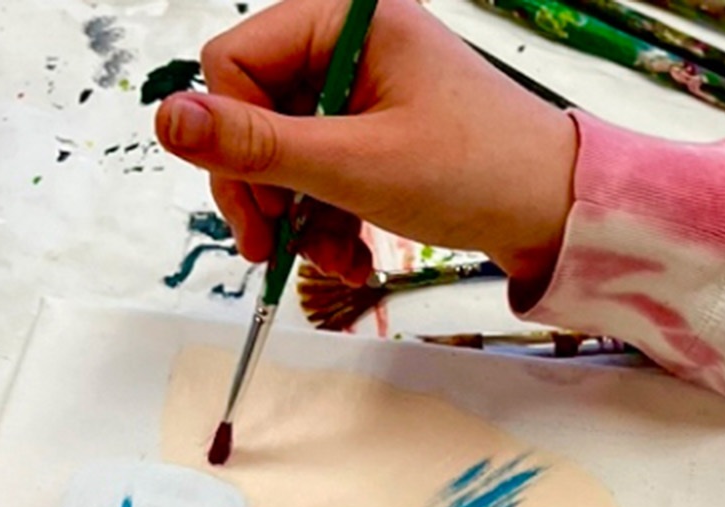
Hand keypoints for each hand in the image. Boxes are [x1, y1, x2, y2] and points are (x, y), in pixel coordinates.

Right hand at [155, 0, 576, 287]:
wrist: (555, 213)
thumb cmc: (476, 173)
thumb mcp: (353, 165)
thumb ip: (256, 146)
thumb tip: (168, 120)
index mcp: (346, 18)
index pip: (236, 63)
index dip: (233, 142)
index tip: (257, 212)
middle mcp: (351, 42)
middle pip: (255, 112)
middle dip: (263, 192)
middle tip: (272, 251)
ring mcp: (365, 89)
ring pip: (286, 154)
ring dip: (298, 219)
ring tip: (334, 263)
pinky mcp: (378, 131)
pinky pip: (322, 173)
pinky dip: (327, 222)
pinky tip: (352, 259)